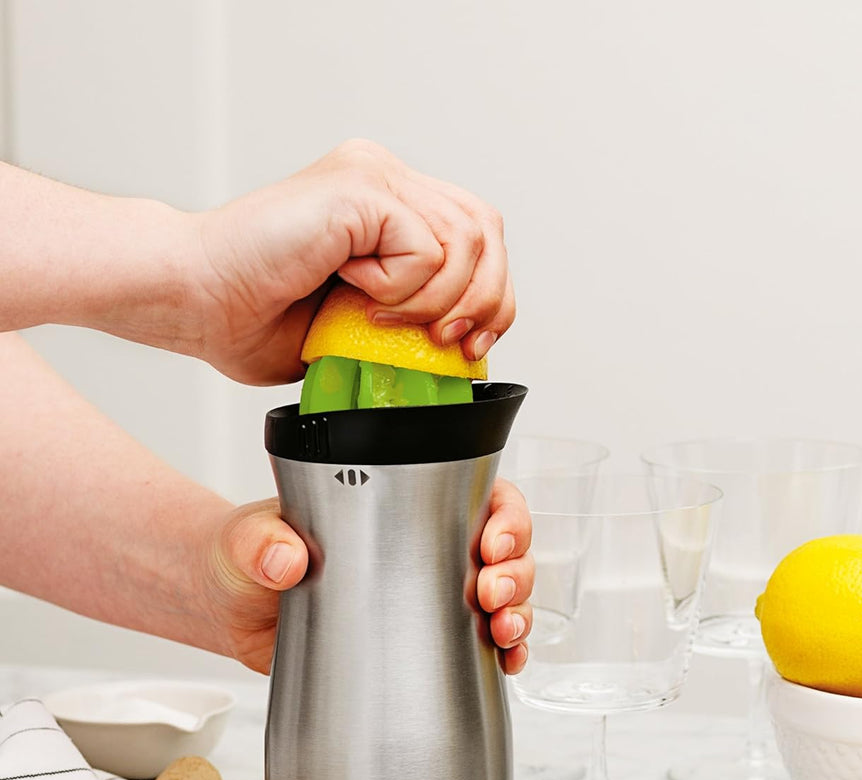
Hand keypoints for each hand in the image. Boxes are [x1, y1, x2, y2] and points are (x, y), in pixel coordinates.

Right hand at [193, 140, 515, 383]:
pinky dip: (402, 289)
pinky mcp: (358, 188)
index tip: (469, 346)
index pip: (477, 234)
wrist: (193, 300)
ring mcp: (371, 174)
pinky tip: (355, 293)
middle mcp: (382, 176)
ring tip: (383, 319)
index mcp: (384, 203)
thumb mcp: (355, 327)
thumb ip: (408, 319)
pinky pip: (424, 248)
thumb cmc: (250, 313)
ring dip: (437, 301)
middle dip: (486, 300)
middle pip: (486, 228)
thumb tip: (456, 346)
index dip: (492, 294)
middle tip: (450, 342)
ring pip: (465, 239)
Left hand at [204, 478, 532, 674]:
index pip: (477, 493)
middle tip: (491, 594)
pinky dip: (503, 652)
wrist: (229, 610)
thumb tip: (285, 557)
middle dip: (516, 571)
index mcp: (396, 501)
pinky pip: (479, 642)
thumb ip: (259, 541)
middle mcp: (423, 545)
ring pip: (503, 595)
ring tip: (502, 634)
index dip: (504, 515)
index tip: (492, 543)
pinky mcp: (418, 638)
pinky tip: (505, 663)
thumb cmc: (243, 554)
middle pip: (504, 548)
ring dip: (517, 613)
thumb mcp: (246, 539)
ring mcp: (426, 593)